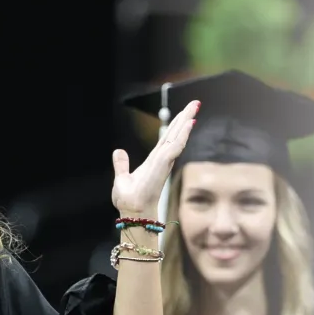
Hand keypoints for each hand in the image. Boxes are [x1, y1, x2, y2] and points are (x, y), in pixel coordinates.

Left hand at [112, 100, 199, 216]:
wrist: (131, 211)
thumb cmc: (129, 200)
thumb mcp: (122, 178)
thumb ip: (121, 165)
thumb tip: (118, 151)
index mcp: (154, 160)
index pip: (168, 138)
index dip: (177, 125)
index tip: (187, 114)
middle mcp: (162, 159)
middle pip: (176, 133)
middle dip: (186, 117)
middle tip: (196, 103)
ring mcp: (164, 161)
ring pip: (178, 136)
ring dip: (186, 121)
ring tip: (195, 107)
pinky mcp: (163, 164)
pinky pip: (175, 146)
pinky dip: (183, 134)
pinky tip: (189, 123)